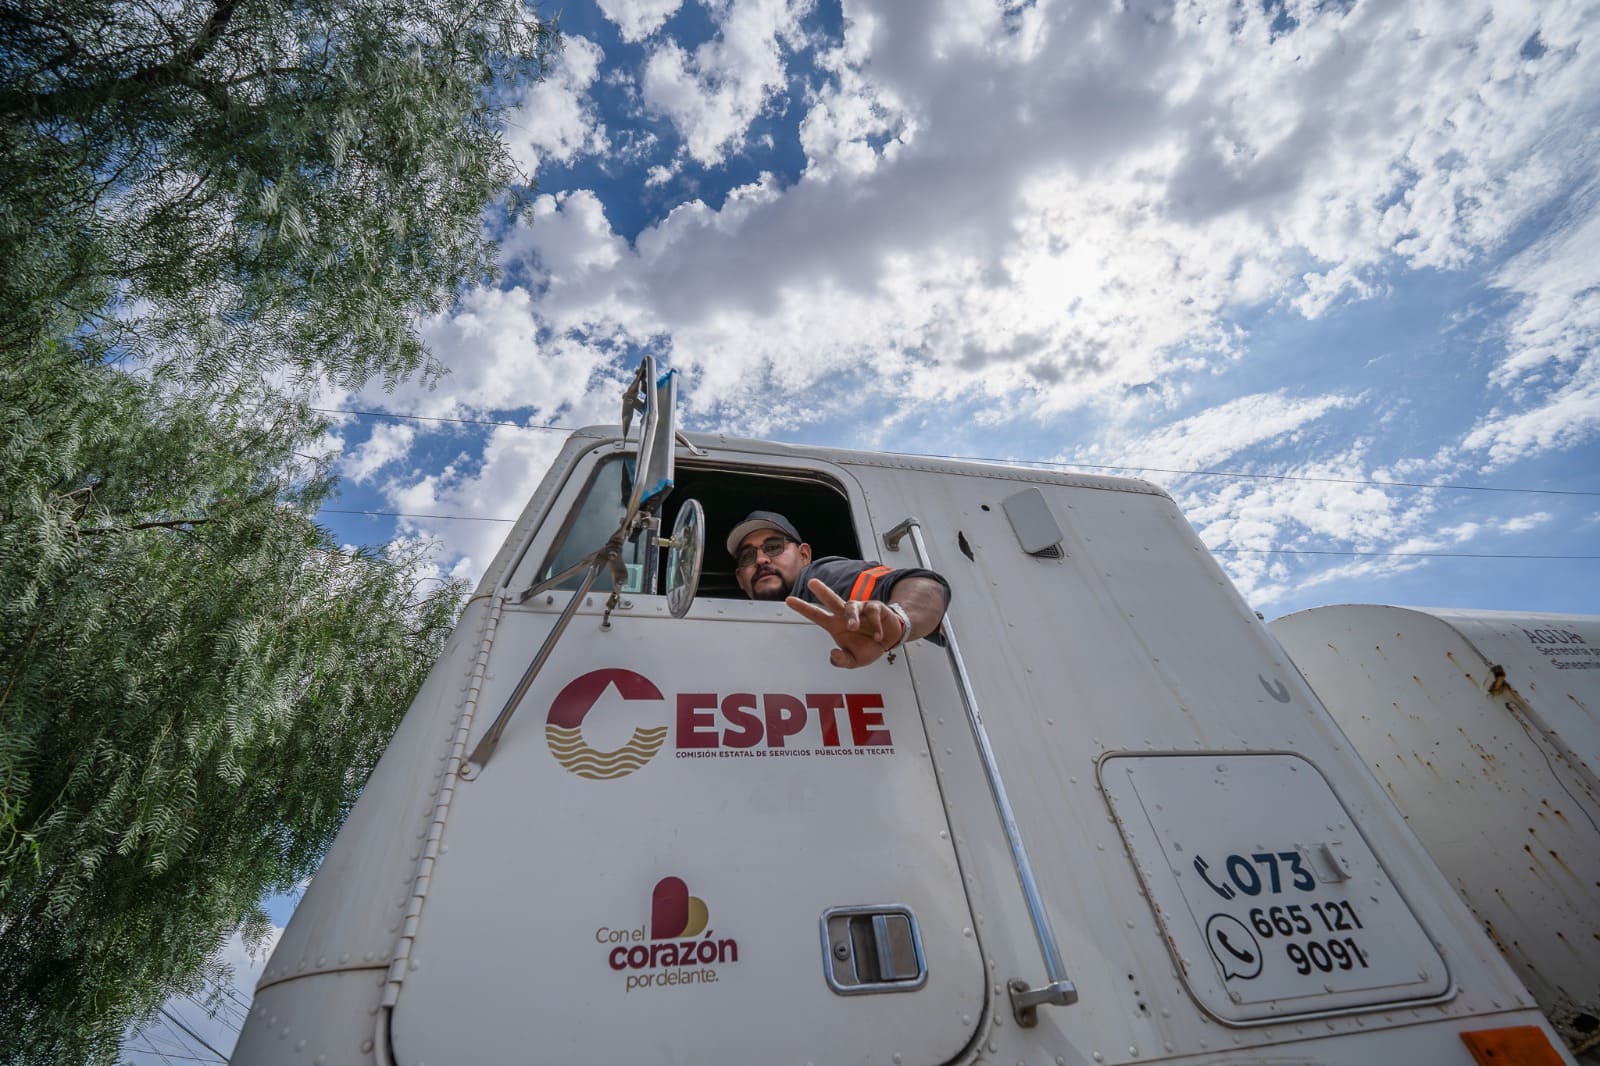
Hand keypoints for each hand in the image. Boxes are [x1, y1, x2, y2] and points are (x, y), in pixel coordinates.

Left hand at [785, 579, 905, 668]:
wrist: (890, 641)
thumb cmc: (868, 647)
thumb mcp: (854, 661)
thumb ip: (842, 661)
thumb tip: (832, 654)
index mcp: (835, 625)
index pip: (816, 615)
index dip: (803, 608)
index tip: (789, 600)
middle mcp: (845, 614)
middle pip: (831, 599)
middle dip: (822, 591)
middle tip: (812, 583)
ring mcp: (860, 609)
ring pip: (852, 606)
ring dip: (851, 617)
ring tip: (853, 627)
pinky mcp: (876, 608)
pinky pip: (873, 613)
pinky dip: (875, 626)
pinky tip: (877, 636)